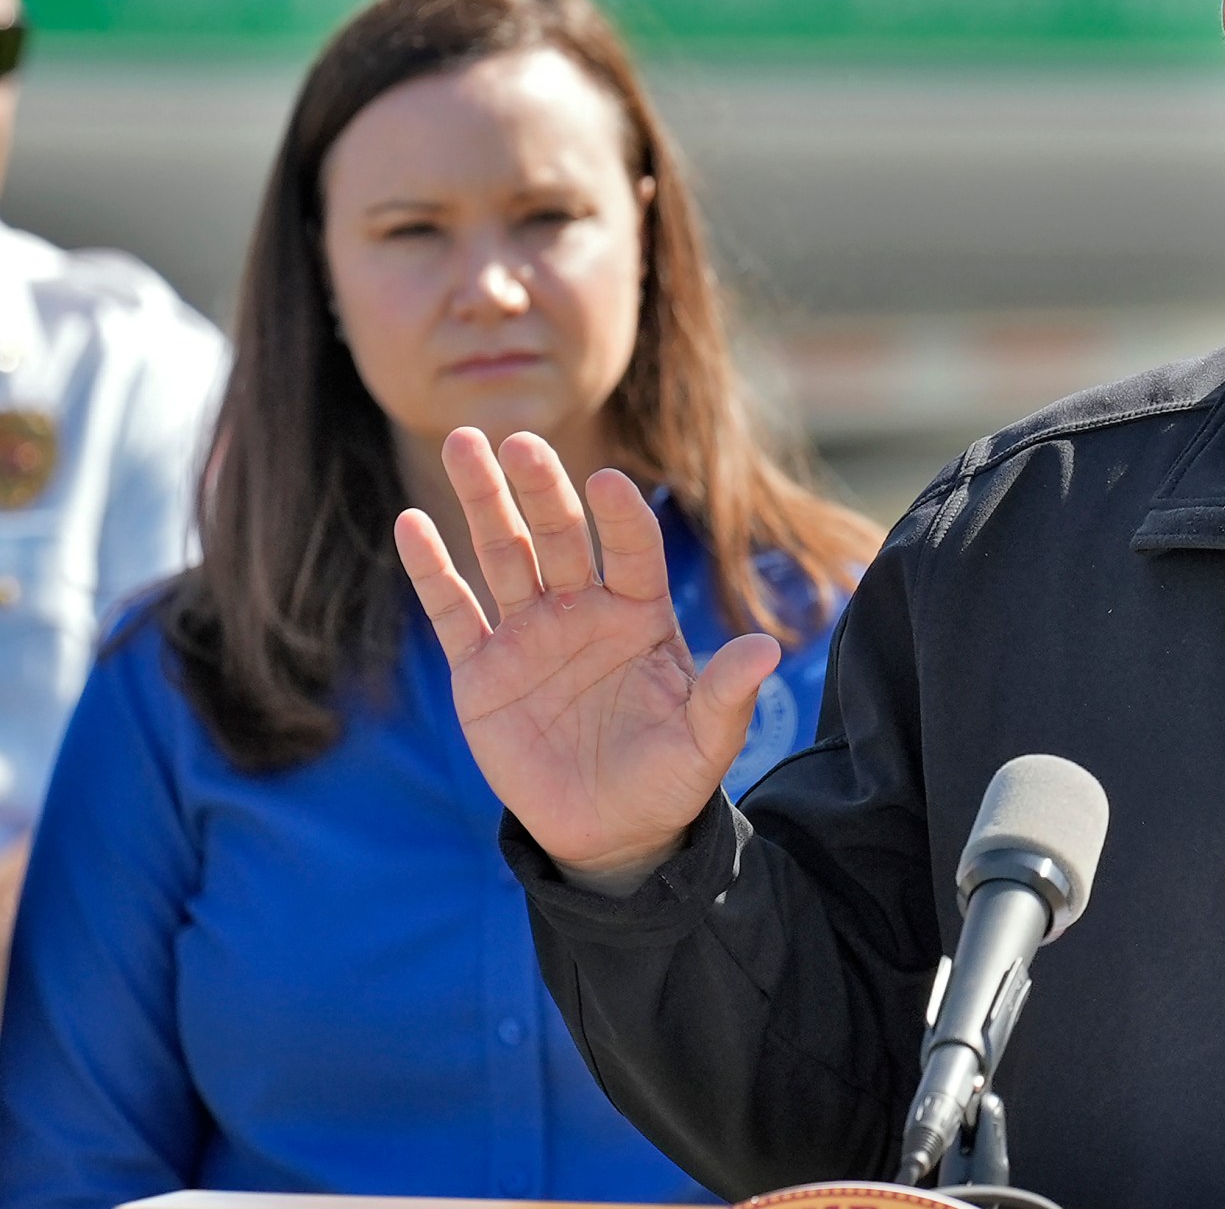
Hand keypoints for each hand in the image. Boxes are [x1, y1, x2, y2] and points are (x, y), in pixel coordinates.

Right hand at [394, 428, 778, 894]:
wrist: (611, 833)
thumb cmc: (668, 780)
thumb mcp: (705, 742)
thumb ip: (727, 693)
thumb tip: (764, 650)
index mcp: (641, 616)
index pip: (633, 551)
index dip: (622, 518)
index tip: (609, 483)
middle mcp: (583, 611)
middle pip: (561, 535)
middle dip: (541, 488)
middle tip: (518, 439)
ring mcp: (529, 636)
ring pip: (504, 555)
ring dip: (483, 502)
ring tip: (465, 445)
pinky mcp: (482, 672)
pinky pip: (454, 612)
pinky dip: (432, 570)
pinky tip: (412, 523)